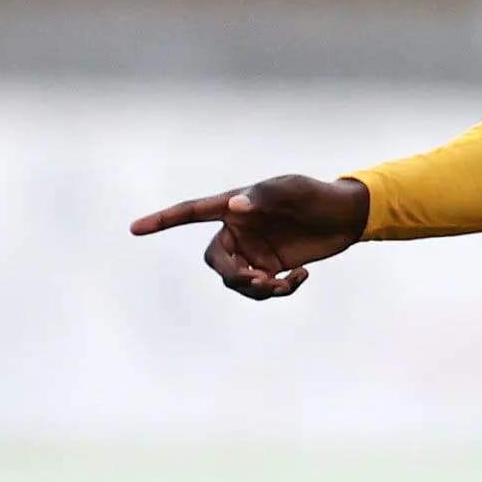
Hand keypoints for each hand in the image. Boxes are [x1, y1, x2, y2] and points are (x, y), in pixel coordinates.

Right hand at [130, 173, 371, 298]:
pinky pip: (262, 289)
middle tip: (261, 281)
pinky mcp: (271, 268)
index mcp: (231, 207)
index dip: (161, 221)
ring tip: (284, 283)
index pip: (189, 212)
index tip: (135, 228)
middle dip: (234, 276)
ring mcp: (253, 252)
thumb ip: (262, 196)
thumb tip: (234, 206)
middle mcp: (237, 231)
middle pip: (215, 262)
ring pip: (237, 282)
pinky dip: (279, 290)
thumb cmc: (314, 194)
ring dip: (257, 289)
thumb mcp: (291, 190)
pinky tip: (300, 278)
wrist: (346, 216)